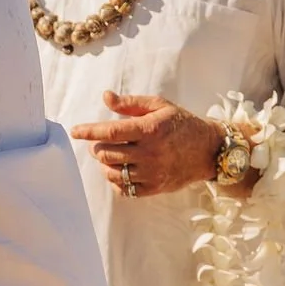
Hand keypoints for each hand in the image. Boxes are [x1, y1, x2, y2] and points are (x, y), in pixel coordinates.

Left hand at [66, 90, 222, 199]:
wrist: (209, 150)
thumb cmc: (181, 124)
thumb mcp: (159, 106)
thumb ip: (131, 103)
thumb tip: (106, 97)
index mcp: (150, 130)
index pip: (110, 132)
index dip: (89, 131)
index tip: (75, 131)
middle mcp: (150, 153)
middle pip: (106, 154)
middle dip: (96, 147)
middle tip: (99, 142)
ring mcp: (152, 173)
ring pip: (112, 172)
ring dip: (104, 163)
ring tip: (110, 154)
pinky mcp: (154, 188)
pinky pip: (124, 188)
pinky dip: (116, 179)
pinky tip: (120, 169)